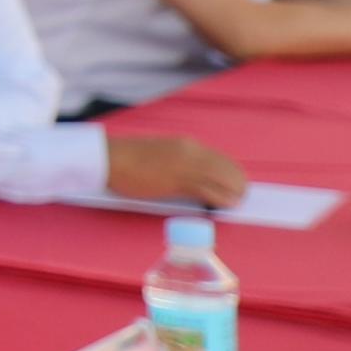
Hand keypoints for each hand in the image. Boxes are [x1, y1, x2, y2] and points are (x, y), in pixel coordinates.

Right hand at [108, 130, 250, 210]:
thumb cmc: (128, 157)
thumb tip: (191, 176)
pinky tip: (226, 205)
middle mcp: (190, 153)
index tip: (234, 184)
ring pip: (222, 179)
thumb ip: (178, 161)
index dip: (232, 173)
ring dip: (234, 192)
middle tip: (240, 196)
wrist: (109, 158)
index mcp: (186, 145)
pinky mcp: (177, 181)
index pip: (221, 158)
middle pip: (227, 168)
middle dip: (238, 183)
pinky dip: (221, 198)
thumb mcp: (160, 152)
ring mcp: (184, 167)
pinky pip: (208, 190)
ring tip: (237, 202)